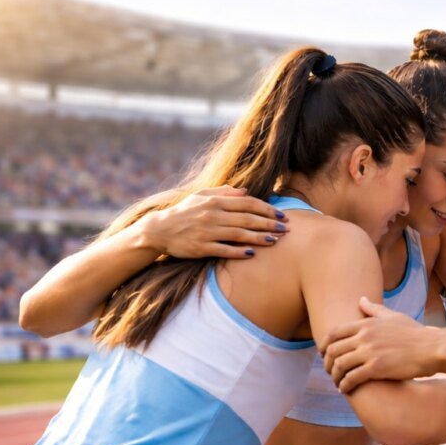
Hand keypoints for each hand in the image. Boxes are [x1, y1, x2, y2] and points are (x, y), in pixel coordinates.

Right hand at [140, 186, 287, 258]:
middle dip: (269, 224)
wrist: (159, 230)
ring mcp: (207, 232)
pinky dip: (239, 252)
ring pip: (239, 234)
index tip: (281, 215)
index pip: (247, 203)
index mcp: (215, 202)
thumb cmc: (183, 212)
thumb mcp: (201, 196)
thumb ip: (224, 193)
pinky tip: (252, 253)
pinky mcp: (201, 248)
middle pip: (247, 219)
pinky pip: (224, 250)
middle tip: (286, 229)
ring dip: (259, 238)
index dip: (266, 209)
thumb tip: (246, 191)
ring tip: (276, 240)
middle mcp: (213, 215)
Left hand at [322, 298, 438, 390]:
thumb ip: (374, 309)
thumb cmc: (415, 333)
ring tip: (337, 383)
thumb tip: (361, 299)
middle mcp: (365, 337)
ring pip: (340, 365)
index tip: (324, 354)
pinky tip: (346, 389)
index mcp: (366, 324)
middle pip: (333, 350)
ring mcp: (370, 352)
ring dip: (335, 376)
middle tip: (329, 371)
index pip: (334, 333)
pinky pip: (352, 378)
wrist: (432, 348)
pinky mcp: (377, 368)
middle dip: (327, 363)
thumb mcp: (393, 317)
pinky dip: (345, 385)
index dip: (324, 345)